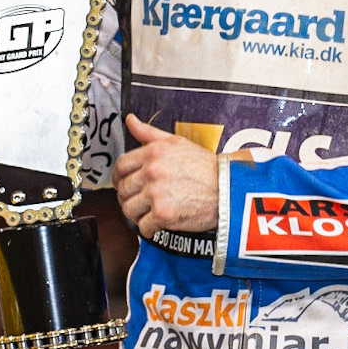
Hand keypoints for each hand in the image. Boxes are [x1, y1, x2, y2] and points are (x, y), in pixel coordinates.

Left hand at [114, 114, 221, 236]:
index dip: (120, 177)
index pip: (121, 165)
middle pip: (123, 189)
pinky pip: (143, 226)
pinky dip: (149, 228)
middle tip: (140, 200)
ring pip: (129, 209)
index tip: (124, 183)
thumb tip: (130, 120)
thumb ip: (149, 133)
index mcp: (153, 152)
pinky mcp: (163, 214)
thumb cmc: (206, 168)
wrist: (228, 190)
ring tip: (148, 212)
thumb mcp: (177, 142)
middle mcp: (152, 171)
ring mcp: (156, 193)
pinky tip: (158, 222)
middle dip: (129, 197)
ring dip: (137, 214)